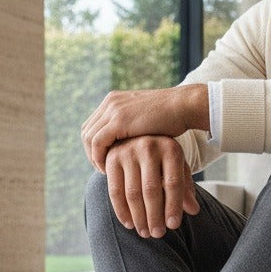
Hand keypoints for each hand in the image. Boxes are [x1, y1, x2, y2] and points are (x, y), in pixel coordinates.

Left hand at [81, 84, 208, 171]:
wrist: (184, 106)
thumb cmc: (171, 117)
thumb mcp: (144, 119)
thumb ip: (131, 126)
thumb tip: (127, 141)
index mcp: (114, 100)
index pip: (92, 125)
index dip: (94, 146)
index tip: (105, 161)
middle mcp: (110, 102)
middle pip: (86, 131)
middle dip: (90, 153)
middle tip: (102, 169)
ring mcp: (113, 110)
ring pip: (88, 138)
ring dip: (93, 157)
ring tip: (105, 172)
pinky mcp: (119, 120)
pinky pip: (97, 143)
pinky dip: (99, 158)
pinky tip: (109, 169)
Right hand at [104, 136, 200, 237]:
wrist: (136, 137)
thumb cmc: (162, 158)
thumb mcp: (177, 168)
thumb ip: (185, 188)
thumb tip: (193, 210)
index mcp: (170, 148)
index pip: (174, 183)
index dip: (174, 206)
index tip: (173, 226)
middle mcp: (148, 147)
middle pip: (151, 190)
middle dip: (154, 216)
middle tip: (158, 235)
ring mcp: (128, 152)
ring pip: (132, 193)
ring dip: (139, 217)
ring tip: (145, 233)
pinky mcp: (111, 159)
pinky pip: (115, 191)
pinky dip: (122, 211)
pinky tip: (129, 224)